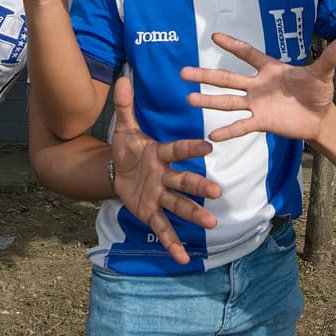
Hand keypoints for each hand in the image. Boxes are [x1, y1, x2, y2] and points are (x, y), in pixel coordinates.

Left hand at [109, 76, 220, 264]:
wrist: (119, 172)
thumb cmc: (128, 150)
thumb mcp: (124, 129)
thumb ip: (126, 106)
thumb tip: (122, 77)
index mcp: (160, 154)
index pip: (177, 150)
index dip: (190, 148)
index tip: (207, 145)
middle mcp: (165, 176)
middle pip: (183, 181)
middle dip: (198, 187)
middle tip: (216, 192)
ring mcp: (160, 196)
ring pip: (178, 206)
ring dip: (194, 214)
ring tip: (211, 223)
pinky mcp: (152, 213)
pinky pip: (163, 229)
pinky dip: (172, 244)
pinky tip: (182, 259)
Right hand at [181, 33, 335, 142]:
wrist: (320, 118)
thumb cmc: (318, 92)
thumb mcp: (323, 74)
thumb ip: (329, 58)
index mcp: (270, 69)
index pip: (248, 54)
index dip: (232, 45)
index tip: (214, 36)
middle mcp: (258, 85)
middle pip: (228, 78)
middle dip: (206, 75)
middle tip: (183, 72)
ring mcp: (257, 104)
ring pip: (228, 101)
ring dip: (209, 101)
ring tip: (189, 98)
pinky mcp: (261, 121)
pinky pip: (242, 126)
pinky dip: (229, 131)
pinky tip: (213, 136)